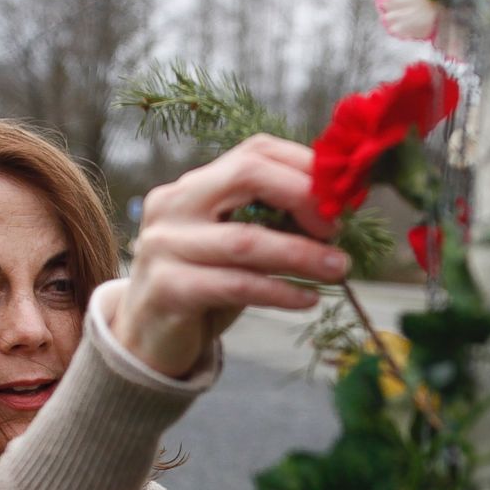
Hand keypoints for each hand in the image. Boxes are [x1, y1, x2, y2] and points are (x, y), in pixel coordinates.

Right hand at [113, 135, 349, 378]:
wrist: (148, 337)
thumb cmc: (204, 284)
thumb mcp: (237, 245)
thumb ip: (272, 223)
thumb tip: (336, 214)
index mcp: (193, 186)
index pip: (254, 152)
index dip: (304, 167)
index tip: (340, 197)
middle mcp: (173, 205)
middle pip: (246, 175)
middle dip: (302, 197)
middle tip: (337, 228)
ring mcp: (164, 245)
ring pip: (245, 240)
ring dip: (302, 254)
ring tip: (338, 268)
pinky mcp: (167, 289)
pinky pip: (236, 285)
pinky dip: (280, 291)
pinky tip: (308, 300)